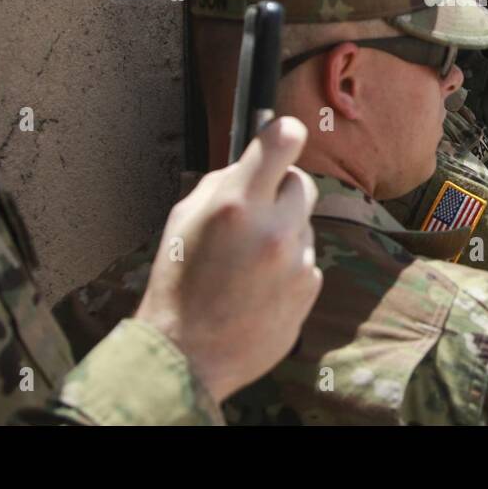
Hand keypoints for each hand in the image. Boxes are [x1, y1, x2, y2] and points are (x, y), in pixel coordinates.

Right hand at [134, 117, 321, 402]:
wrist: (187, 356)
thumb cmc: (177, 284)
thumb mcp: (183, 219)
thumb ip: (224, 183)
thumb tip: (255, 161)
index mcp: (237, 205)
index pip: (283, 142)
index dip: (285, 132)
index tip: (285, 135)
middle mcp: (274, 229)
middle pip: (301, 182)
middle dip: (280, 191)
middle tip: (254, 213)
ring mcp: (297, 261)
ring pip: (303, 224)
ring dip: (283, 232)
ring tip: (247, 264)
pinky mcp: (309, 288)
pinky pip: (306, 259)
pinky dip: (288, 266)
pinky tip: (258, 287)